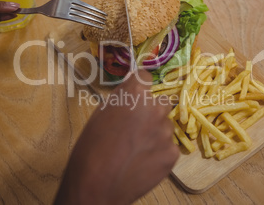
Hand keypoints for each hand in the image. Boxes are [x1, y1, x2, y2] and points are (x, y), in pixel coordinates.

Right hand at [54, 70, 178, 204]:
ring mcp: (166, 132)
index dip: (140, 87)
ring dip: (155, 133)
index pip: (145, 77)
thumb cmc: (90, 148)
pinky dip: (159, 152)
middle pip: (161, 101)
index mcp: (135, 94)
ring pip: (165, 126)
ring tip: (137, 149)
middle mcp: (155, 108)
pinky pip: (168, 146)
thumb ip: (121, 100)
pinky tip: (143, 161)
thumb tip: (131, 92)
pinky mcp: (172, 153)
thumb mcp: (100, 114)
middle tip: (137, 127)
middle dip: (151, 111)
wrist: (96, 185)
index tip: (137, 94)